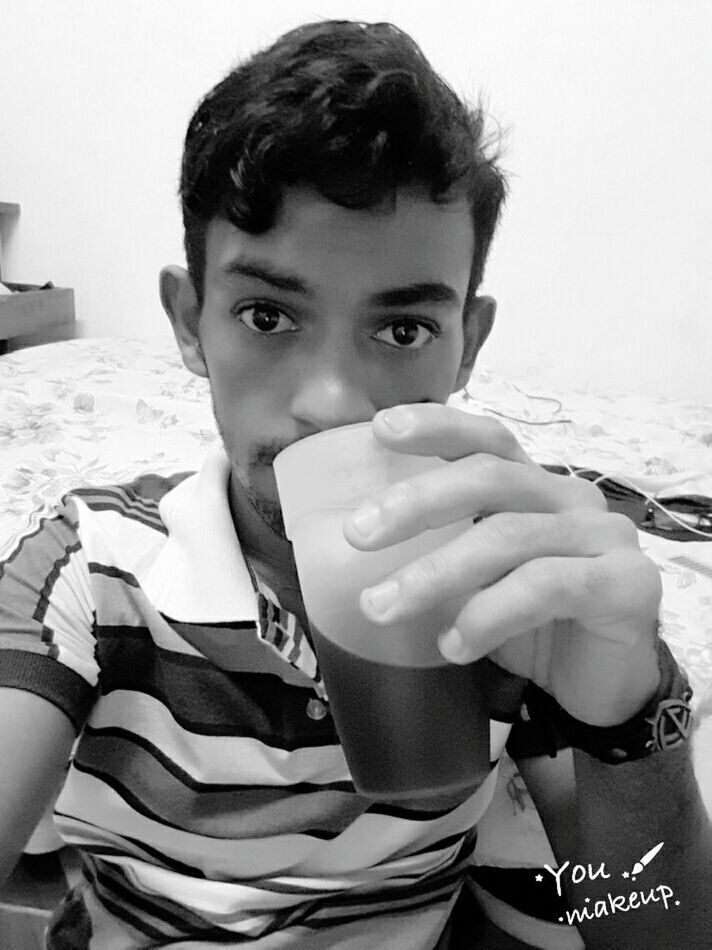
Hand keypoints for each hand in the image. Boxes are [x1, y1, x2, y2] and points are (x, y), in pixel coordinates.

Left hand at [343, 404, 662, 726]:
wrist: (603, 687)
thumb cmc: (531, 625)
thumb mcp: (480, 580)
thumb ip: (444, 549)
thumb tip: (357, 538)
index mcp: (534, 487)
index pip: (489, 438)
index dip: (438, 427)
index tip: (381, 428)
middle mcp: (571, 499)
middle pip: (490, 478)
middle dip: (417, 502)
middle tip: (357, 534)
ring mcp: (605, 537)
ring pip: (508, 536)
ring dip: (435, 574)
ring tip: (382, 608)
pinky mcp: (626, 582)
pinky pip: (545, 587)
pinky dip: (488, 614)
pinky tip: (453, 646)